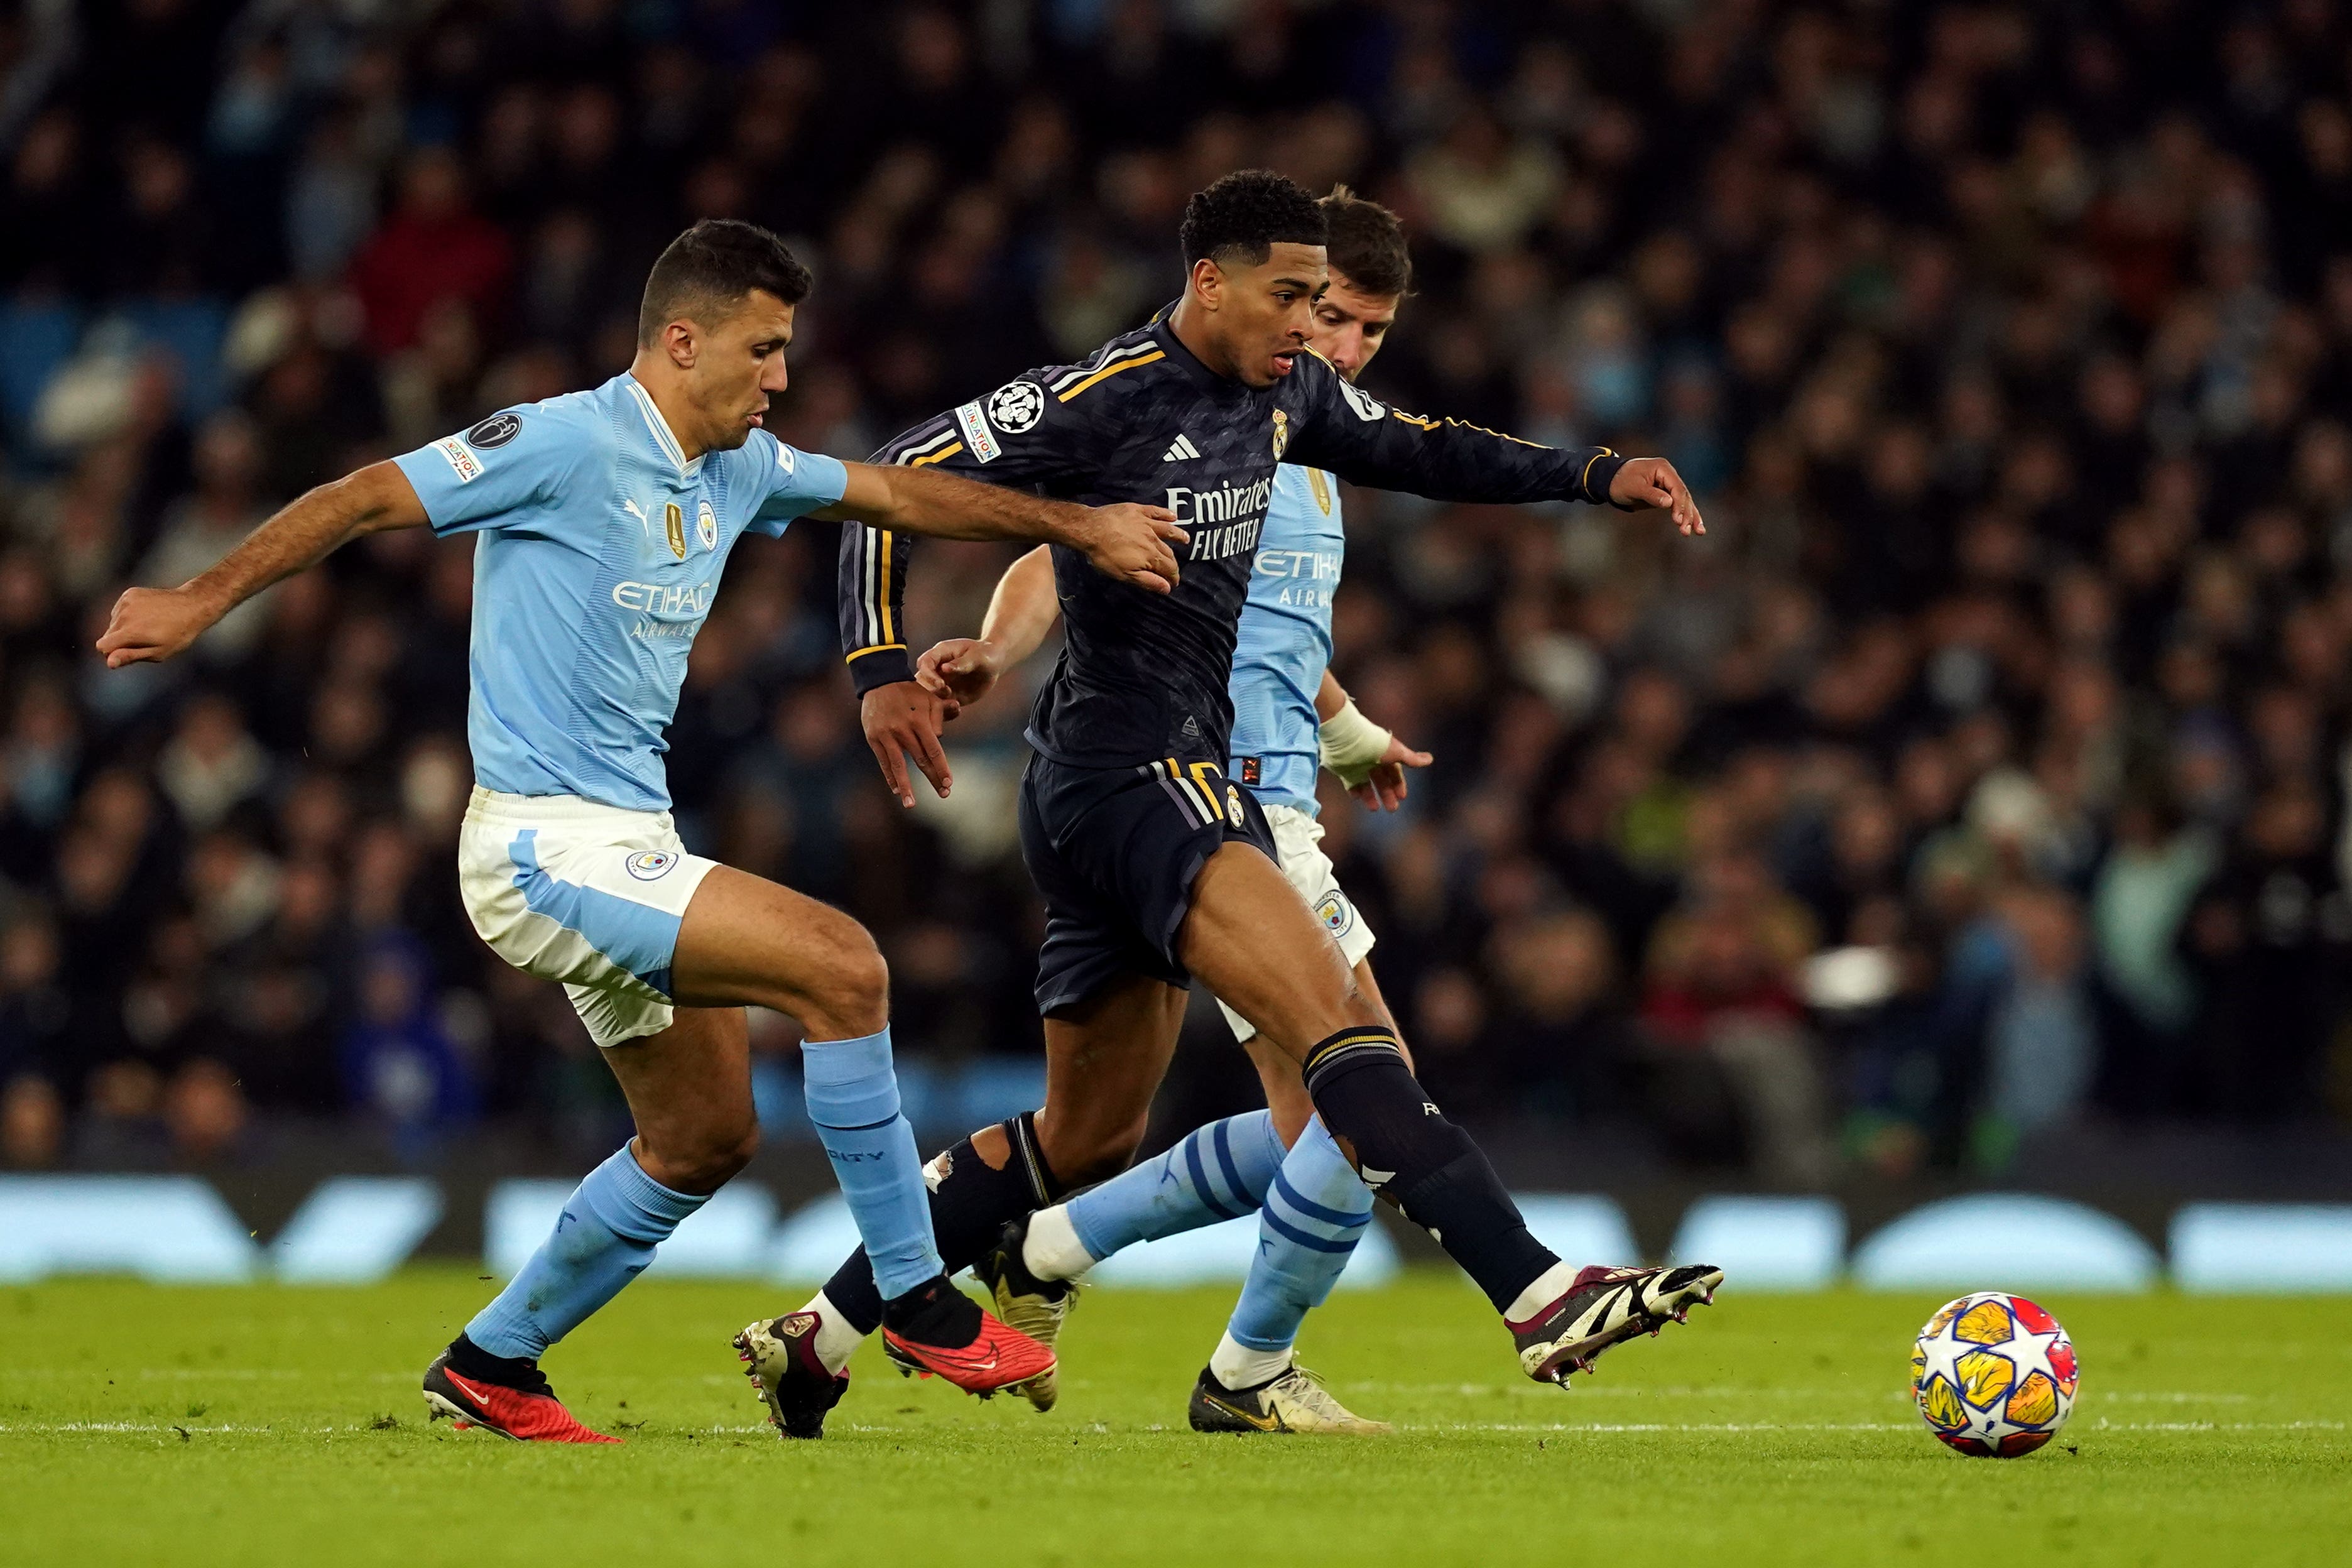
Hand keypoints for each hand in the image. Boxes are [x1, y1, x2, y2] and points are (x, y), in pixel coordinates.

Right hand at [96, 585, 221, 667]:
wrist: (192, 605)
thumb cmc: (178, 634)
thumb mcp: (158, 652)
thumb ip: (130, 656)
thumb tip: (109, 662)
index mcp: (130, 632)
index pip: (102, 646)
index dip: (113, 653)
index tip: (128, 653)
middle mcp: (124, 615)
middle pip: (108, 635)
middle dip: (120, 641)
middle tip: (145, 640)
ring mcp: (126, 602)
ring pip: (114, 622)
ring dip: (124, 627)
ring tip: (148, 627)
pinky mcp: (130, 593)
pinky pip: (119, 609)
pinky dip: (128, 614)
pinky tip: (147, 615)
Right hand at [860, 681, 958, 807]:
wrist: (880, 680)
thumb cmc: (910, 691)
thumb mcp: (929, 697)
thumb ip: (942, 713)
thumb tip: (947, 728)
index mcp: (919, 720)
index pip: (933, 749)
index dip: (941, 767)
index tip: (948, 783)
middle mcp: (903, 729)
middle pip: (920, 760)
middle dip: (932, 779)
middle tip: (944, 794)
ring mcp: (886, 735)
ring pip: (898, 766)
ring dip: (906, 787)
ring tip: (910, 804)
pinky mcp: (874, 738)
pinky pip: (883, 761)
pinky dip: (890, 776)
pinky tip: (897, 790)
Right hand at [916, 637, 1006, 707]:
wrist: (994, 664)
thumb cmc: (985, 654)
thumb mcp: (977, 657)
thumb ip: (961, 663)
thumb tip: (945, 668)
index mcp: (940, 654)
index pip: (924, 663)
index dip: (929, 675)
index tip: (941, 685)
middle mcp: (936, 669)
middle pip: (920, 681)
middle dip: (929, 692)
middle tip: (948, 695)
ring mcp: (940, 684)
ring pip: (927, 696)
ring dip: (936, 703)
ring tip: (954, 704)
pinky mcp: (948, 696)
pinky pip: (940, 706)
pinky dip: (945, 711)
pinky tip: (957, 710)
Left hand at [1068, 502, 1186, 592]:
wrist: (1091, 529)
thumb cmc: (1104, 555)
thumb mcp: (1125, 574)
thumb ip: (1148, 581)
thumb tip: (1167, 588)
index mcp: (1151, 557)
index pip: (1169, 569)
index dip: (1173, 578)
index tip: (1174, 583)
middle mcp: (1153, 539)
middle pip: (1169, 552)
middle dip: (1173, 563)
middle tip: (1174, 569)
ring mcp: (1147, 523)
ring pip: (1168, 530)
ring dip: (1178, 535)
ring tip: (1186, 539)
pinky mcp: (1139, 511)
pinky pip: (1157, 512)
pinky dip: (1166, 514)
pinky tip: (1173, 516)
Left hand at [1348, 733, 1433, 811]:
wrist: (1346, 737)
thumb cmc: (1374, 744)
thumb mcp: (1396, 752)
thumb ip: (1411, 759)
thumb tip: (1430, 759)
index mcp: (1384, 755)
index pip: (1394, 772)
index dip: (1398, 784)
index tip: (1402, 797)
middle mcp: (1371, 761)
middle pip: (1381, 781)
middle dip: (1387, 794)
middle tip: (1392, 809)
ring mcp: (1356, 765)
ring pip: (1365, 784)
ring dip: (1370, 797)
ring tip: (1374, 809)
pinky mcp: (1343, 769)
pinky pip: (1349, 783)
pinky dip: (1353, 791)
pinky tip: (1356, 798)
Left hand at [1609, 457, 1704, 535]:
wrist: (1611, 479)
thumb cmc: (1620, 481)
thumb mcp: (1634, 488)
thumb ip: (1651, 495)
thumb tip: (1669, 503)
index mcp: (1662, 468)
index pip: (1677, 487)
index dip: (1679, 505)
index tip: (1679, 520)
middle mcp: (1669, 475)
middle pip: (1683, 495)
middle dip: (1687, 514)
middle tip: (1686, 531)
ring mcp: (1668, 484)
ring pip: (1684, 501)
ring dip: (1691, 517)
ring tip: (1699, 532)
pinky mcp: (1666, 494)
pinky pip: (1678, 505)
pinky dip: (1685, 516)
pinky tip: (1694, 528)